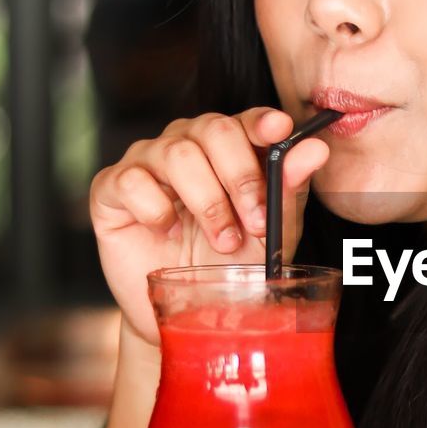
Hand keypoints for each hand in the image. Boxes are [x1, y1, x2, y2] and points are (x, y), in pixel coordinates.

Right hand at [90, 109, 329, 345]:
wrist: (187, 309)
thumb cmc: (232, 264)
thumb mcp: (272, 231)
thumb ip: (289, 188)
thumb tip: (315, 149)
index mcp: (228, 147)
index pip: (245, 119)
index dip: (261, 122)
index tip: (280, 130)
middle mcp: (187, 144)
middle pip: (213, 130)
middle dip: (241, 177)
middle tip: (256, 223)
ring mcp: (147, 162)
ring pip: (177, 154)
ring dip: (208, 202)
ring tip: (222, 241)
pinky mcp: (111, 188)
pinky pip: (132, 181)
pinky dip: (157, 210)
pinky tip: (168, 232)